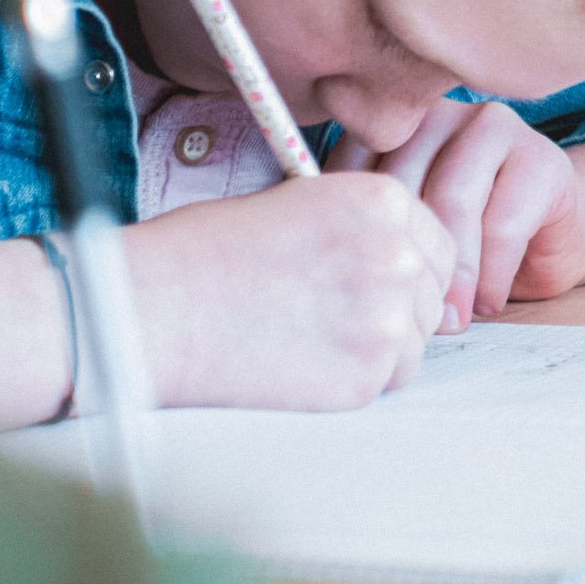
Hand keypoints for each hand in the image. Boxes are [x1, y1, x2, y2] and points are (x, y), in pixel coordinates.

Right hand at [119, 172, 455, 411]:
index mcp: (380, 201)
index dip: (407, 264)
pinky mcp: (365, 375)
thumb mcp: (295, 206)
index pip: (435, 239)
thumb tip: (405, 264)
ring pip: (414, 341)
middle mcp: (397, 254)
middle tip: (335, 317)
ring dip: (377, 346)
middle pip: (430, 292)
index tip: (377, 282)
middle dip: (395, 306)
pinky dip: (356, 380)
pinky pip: (388, 382)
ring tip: (309, 340)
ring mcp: (386, 318)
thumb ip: (360, 230)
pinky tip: (303, 365)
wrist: (149, 311)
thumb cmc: (200, 255)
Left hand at [326, 98, 583, 328]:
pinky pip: (503, 227)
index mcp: (392, 128)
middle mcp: (439, 116)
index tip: (361, 288)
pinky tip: (486, 302)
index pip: (353, 173)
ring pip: (452, 205)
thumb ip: (371, 231)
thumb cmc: (466, 243)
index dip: (355, 236)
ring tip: (447, 319)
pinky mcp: (542, 160)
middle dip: (403, 261)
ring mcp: (494, 129)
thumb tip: (319, 274)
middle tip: (403, 316)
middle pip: (402, 189)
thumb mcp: (409, 233)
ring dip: (449, 274)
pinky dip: (490, 277)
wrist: (554, 239)